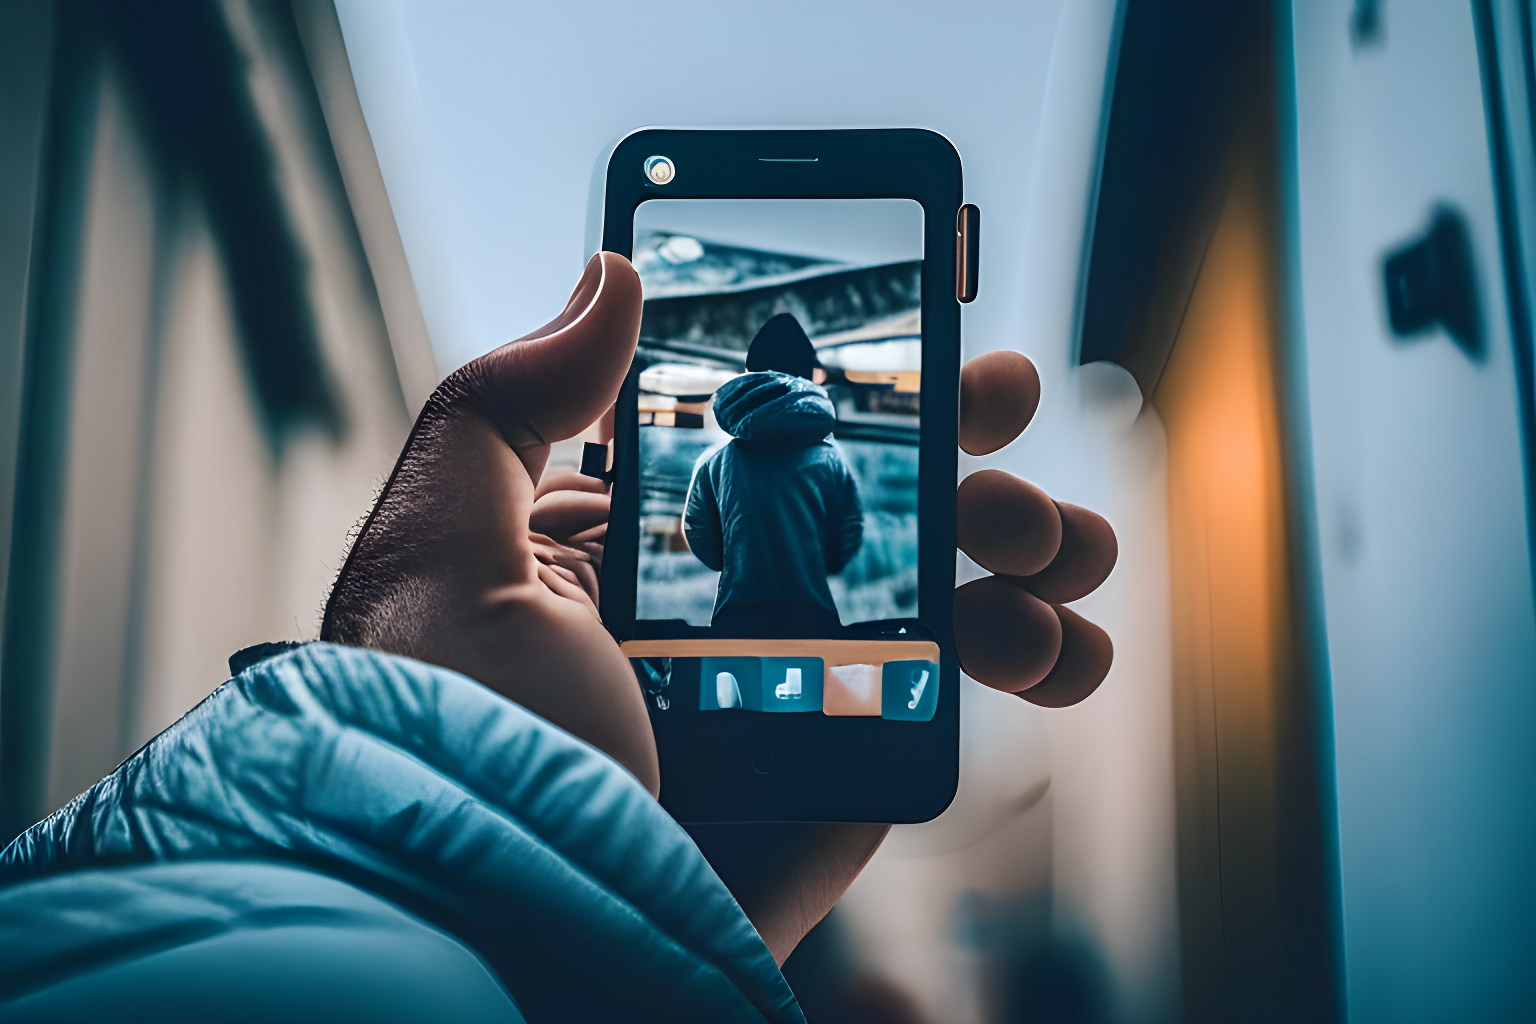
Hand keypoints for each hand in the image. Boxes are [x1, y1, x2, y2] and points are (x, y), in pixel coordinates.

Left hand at [322, 253, 1116, 961]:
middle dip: (962, 442)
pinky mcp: (859, 765)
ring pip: (946, 587)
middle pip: (880, 492)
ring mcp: (806, 680)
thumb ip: (508, 403)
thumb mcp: (443, 557)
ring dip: (1025, 543)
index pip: (766, 422)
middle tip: (1000, 413)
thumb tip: (611, 271)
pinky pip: (969, 698)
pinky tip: (1059, 643)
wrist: (522, 934)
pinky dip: (1046, 658)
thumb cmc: (459, 750)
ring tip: (1045, 542)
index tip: (934, 325)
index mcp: (639, 532)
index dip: (860, 369)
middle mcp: (731, 595)